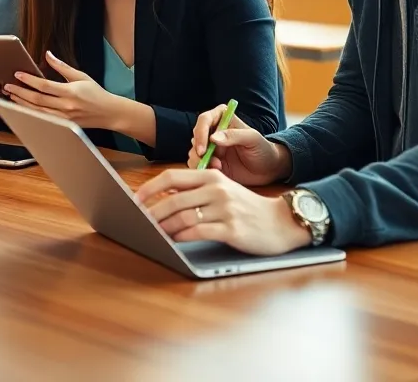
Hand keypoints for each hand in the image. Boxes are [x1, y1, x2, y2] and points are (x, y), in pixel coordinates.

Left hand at [2, 51, 131, 131]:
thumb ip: (62, 66)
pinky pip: (42, 120)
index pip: (45, 86)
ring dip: (22, 104)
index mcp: (70, 92)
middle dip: (20, 93)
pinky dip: (30, 113)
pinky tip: (21, 108)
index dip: (29, 80)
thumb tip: (47, 55)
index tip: (18, 74)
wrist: (109, 113)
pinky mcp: (63, 125)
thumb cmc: (96, 93)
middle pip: (37, 100)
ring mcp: (64, 118)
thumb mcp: (80, 76)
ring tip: (11, 96)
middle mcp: (66, 106)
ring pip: (37, 112)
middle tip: (7, 86)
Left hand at [135, 170, 310, 255]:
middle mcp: (217, 189)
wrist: (280, 222)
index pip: (172, 177)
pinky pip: (198, 232)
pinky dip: (181, 237)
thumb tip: (163, 198)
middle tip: (138, 221)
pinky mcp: (231, 229)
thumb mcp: (223, 190)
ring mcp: (225, 209)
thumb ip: (196, 190)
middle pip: (174, 199)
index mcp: (212, 176)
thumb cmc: (246, 208)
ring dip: (163, 227)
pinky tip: (172, 241)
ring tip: (152, 233)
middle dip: (151, 212)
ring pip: (183, 216)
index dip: (150, 188)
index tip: (136, 199)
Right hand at [187, 103, 290, 185]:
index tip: (203, 149)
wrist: (269, 169)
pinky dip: (202, 170)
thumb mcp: (253, 139)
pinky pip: (198, 165)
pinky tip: (217, 172)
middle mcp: (213, 133)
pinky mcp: (211, 163)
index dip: (200, 133)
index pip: (204, 120)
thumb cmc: (263, 149)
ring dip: (200, 161)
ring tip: (218, 168)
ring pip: (193, 153)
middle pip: (195, 138)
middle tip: (210, 162)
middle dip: (198, 151)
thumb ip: (234, 136)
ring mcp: (211, 149)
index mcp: (223, 120)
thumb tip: (213, 138)